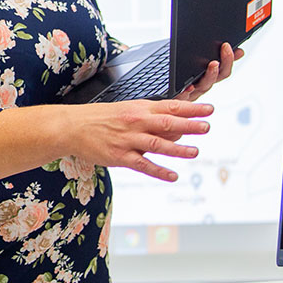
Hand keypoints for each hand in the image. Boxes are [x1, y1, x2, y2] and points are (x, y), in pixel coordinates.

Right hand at [58, 98, 211, 181]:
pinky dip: (159, 171)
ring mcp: (128, 140)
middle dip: (189, 125)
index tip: (209, 109)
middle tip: (207, 127)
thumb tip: (177, 125)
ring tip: (195, 152)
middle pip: (167, 123)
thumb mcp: (127, 109)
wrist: (72, 127)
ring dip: (178, 149)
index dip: (192, 108)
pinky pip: (143, 165)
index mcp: (140, 108)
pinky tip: (172, 176)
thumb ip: (151, 117)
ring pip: (158, 144)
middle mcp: (136, 123)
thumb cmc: (101, 118)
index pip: (171, 106)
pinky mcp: (120, 157)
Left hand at [175, 42, 243, 101]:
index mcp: (206, 79)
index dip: (231, 60)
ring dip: (211, 75)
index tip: (239, 50)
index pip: (224, 70)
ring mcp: (191, 93)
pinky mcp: (177, 98)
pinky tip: (189, 85)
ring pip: (204, 85)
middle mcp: (201, 87)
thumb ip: (213, 60)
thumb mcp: (194, 67)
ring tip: (214, 63)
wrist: (156, 104)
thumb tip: (233, 49)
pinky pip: (183, 96)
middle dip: (224, 63)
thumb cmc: (176, 80)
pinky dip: (187, 91)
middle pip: (217, 76)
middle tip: (226, 48)